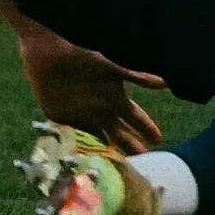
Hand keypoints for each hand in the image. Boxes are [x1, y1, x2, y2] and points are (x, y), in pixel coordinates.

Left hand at [18, 28, 166, 154]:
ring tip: (121, 164)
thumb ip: (135, 75)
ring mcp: (83, 114)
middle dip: (132, 146)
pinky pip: (74, 133)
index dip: (147, 129)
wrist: (49, 50)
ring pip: (101, 137)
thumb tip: (164, 83)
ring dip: (111, 149)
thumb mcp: (113, 63)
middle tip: (143, 160)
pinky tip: (90, 153)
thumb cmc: (84, 51)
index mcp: (116, 96)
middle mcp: (102, 107)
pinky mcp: (62, 116)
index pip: (136, 118)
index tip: (158, 140)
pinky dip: (82, 144)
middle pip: (121, 132)